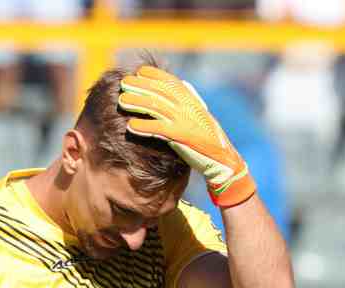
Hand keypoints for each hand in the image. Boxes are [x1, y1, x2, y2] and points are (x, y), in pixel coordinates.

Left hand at [118, 65, 255, 207]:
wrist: (222, 159)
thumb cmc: (208, 137)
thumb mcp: (200, 113)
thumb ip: (190, 98)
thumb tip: (182, 82)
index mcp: (191, 100)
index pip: (171, 81)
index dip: (154, 75)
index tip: (139, 72)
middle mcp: (187, 107)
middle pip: (159, 91)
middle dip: (140, 85)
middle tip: (124, 82)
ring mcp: (184, 120)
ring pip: (155, 106)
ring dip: (137, 102)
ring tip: (121, 100)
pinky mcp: (180, 136)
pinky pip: (158, 128)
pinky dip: (143, 126)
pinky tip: (130, 126)